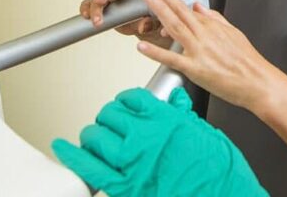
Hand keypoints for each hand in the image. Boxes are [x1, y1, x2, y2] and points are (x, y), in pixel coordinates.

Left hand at [52, 87, 267, 196]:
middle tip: (109, 121)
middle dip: (108, 117)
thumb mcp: (203, 133)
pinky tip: (64, 147)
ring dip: (92, 134)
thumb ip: (183, 116)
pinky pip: (89, 169)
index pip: (133, 99)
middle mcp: (145, 137)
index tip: (124, 103)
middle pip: (111, 115)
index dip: (125, 99)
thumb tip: (175, 102)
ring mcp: (132, 163)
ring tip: (93, 136)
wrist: (222, 194)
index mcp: (165, 120)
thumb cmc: (216, 169)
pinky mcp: (124, 187)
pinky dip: (73, 156)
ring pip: (97, 137)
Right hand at [79, 0, 160, 39]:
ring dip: (94, 7)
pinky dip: (86, 10)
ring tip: (95, 17)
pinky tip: (86, 15)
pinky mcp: (103, 10)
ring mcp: (111, 2)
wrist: (145, 28)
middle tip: (101, 0)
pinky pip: (90, 7)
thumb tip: (144, 25)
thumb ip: (150, 24)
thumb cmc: (151, 19)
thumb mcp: (154, 23)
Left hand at [136, 0, 286, 111]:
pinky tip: (142, 47)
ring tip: (146, 0)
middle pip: (179, 10)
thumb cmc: (248, 61)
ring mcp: (199, 51)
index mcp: (213, 26)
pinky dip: (155, 52)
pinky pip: (172, 58)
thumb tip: (199, 6)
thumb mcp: (233, 32)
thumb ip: (214, 18)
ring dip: (159, 11)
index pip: (187, 8)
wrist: (257, 81)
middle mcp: (204, 35)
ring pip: (175, 26)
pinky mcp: (195, 69)